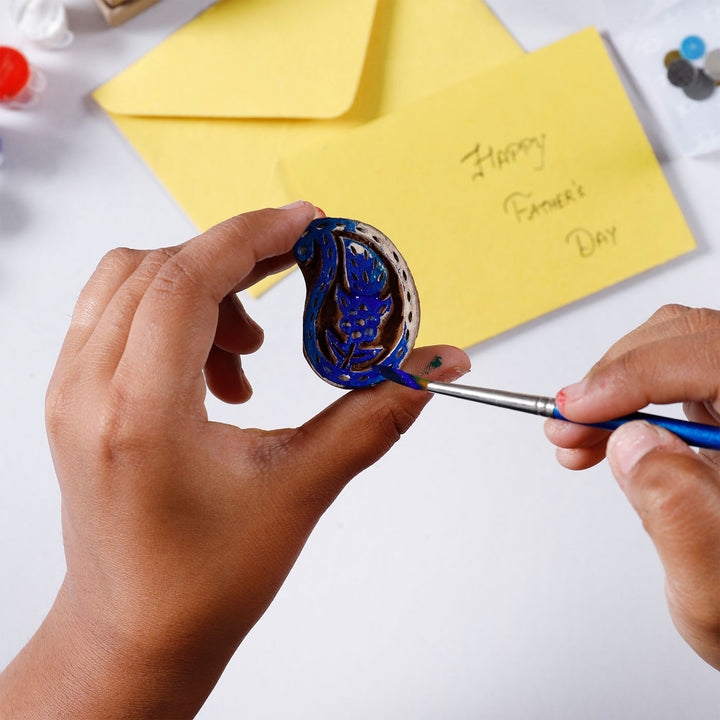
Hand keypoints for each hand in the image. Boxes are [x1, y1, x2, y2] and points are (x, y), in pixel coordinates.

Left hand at [0, 203, 469, 718]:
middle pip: (157, 267)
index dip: (251, 235)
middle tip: (293, 270)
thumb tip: (433, 367)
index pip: (186, 279)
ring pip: (130, 283)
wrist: (136, 632)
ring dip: (200, 288)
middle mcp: (87, 392)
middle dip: (234, 256)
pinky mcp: (74, 399)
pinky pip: (117, 316)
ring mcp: (70, 393)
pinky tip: (217, 371)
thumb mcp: (300, 491)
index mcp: (138, 413)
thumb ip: (373, 416)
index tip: (305, 223)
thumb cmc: (204, 582)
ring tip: (249, 352)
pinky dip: (173, 314)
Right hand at [545, 304, 719, 669]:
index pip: (711, 358)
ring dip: (611, 386)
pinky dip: (621, 398)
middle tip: (569, 423)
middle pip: (688, 339)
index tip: (579, 409)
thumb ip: (681, 517)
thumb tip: (634, 444)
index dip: (636, 375)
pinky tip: (600, 432)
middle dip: (615, 378)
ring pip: (671, 349)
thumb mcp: (712, 591)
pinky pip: (666, 375)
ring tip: (576, 435)